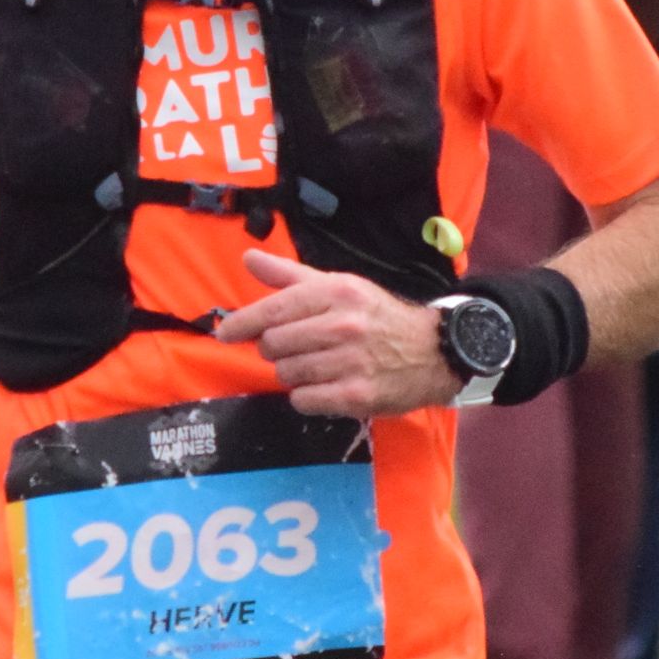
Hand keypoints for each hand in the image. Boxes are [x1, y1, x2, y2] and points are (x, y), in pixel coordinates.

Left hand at [213, 249, 458, 419]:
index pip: (274, 310)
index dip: (242, 324)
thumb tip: (248, 258)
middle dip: (274, 350)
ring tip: (314, 366)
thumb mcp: (338, 286)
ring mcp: (351, 362)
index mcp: (336, 292)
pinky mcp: (357, 395)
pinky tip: (323, 387)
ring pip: (286, 374)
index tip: (226, 333)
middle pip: (273, 346)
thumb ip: (290, 275)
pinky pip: (304, 400)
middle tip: (293, 349)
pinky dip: (306, 397)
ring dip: (291, 374)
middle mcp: (343, 325)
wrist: (432, 351)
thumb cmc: (376, 317)